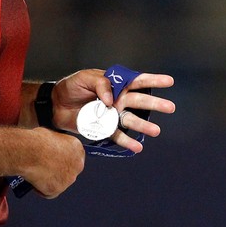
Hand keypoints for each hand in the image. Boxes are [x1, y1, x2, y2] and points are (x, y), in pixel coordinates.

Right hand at [20, 127, 84, 198]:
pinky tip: (33, 181)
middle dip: (58, 169)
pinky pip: (49, 192)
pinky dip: (41, 188)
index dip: (62, 156)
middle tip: (45, 165)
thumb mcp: (48, 133)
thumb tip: (48, 146)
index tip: (55, 156)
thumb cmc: (35, 141)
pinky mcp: (57, 190)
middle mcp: (77, 165)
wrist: (28, 152)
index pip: (73, 154)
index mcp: (76, 147)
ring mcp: (68, 179)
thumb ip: (54, 142)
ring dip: (50, 179)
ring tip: (36, 172)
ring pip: (59, 182)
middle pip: (69, 169)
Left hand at [52, 69, 175, 152]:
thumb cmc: (71, 87)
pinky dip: (127, 142)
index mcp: (115, 84)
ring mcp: (112, 115)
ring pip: (131, 120)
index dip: (152, 80)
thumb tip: (112, 101)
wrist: (55, 104)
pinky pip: (118, 135)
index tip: (169, 81)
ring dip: (144, 126)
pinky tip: (137, 147)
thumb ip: (101, 85)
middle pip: (139, 101)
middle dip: (155, 103)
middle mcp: (117, 100)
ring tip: (155, 131)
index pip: (136, 81)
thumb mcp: (84, 78)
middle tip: (170, 107)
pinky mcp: (104, 128)